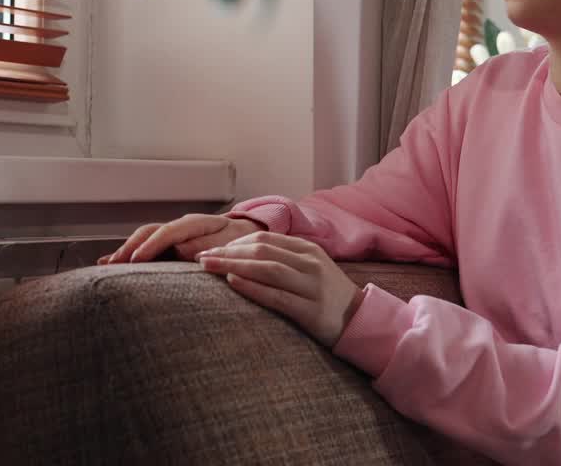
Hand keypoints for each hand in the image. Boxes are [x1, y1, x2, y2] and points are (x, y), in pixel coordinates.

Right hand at [97, 213, 264, 264]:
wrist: (245, 235)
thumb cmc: (238, 241)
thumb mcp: (229, 243)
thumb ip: (206, 246)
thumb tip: (179, 250)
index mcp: (195, 224)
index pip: (168, 232)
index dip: (151, 245)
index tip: (136, 260)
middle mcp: (180, 226)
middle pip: (149, 232)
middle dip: (129, 247)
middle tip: (112, 264)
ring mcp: (173, 234)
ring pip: (144, 238)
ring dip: (125, 250)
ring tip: (106, 265)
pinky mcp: (170, 245)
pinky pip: (146, 246)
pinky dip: (130, 254)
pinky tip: (112, 263)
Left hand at [196, 230, 362, 347]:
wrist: (359, 321)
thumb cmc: (326, 295)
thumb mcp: (309, 268)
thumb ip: (283, 258)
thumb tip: (242, 254)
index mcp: (307, 250)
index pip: (264, 239)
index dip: (234, 242)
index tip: (211, 250)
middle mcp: (310, 263)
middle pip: (261, 250)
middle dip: (227, 252)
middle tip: (201, 257)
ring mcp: (311, 286)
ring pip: (266, 269)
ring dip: (232, 265)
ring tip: (207, 267)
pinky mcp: (310, 310)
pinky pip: (276, 296)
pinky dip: (252, 287)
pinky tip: (232, 283)